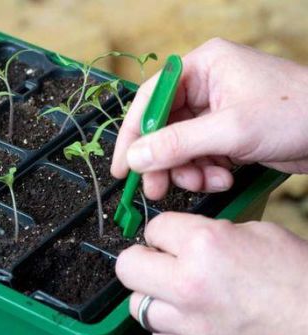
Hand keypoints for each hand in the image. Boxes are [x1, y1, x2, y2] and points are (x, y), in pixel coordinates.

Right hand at [111, 38, 307, 199]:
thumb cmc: (296, 114)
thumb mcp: (231, 129)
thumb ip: (178, 144)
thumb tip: (135, 158)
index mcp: (202, 67)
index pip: (151, 99)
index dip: (133, 134)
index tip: (122, 167)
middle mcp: (205, 86)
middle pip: (164, 127)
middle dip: (163, 161)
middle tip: (156, 189)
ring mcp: (216, 111)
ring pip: (181, 146)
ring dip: (188, 170)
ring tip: (208, 182)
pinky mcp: (227, 132)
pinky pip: (200, 155)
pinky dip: (206, 172)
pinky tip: (224, 177)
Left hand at [116, 213, 307, 334]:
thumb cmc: (299, 282)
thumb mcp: (258, 234)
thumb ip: (213, 232)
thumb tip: (189, 237)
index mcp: (204, 245)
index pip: (154, 228)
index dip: (163, 230)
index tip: (169, 236)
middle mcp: (188, 284)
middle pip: (128, 266)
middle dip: (140, 258)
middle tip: (157, 258)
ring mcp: (189, 322)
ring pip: (137, 305)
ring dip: (151, 293)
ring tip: (173, 288)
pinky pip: (160, 334)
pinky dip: (168, 323)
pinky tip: (187, 314)